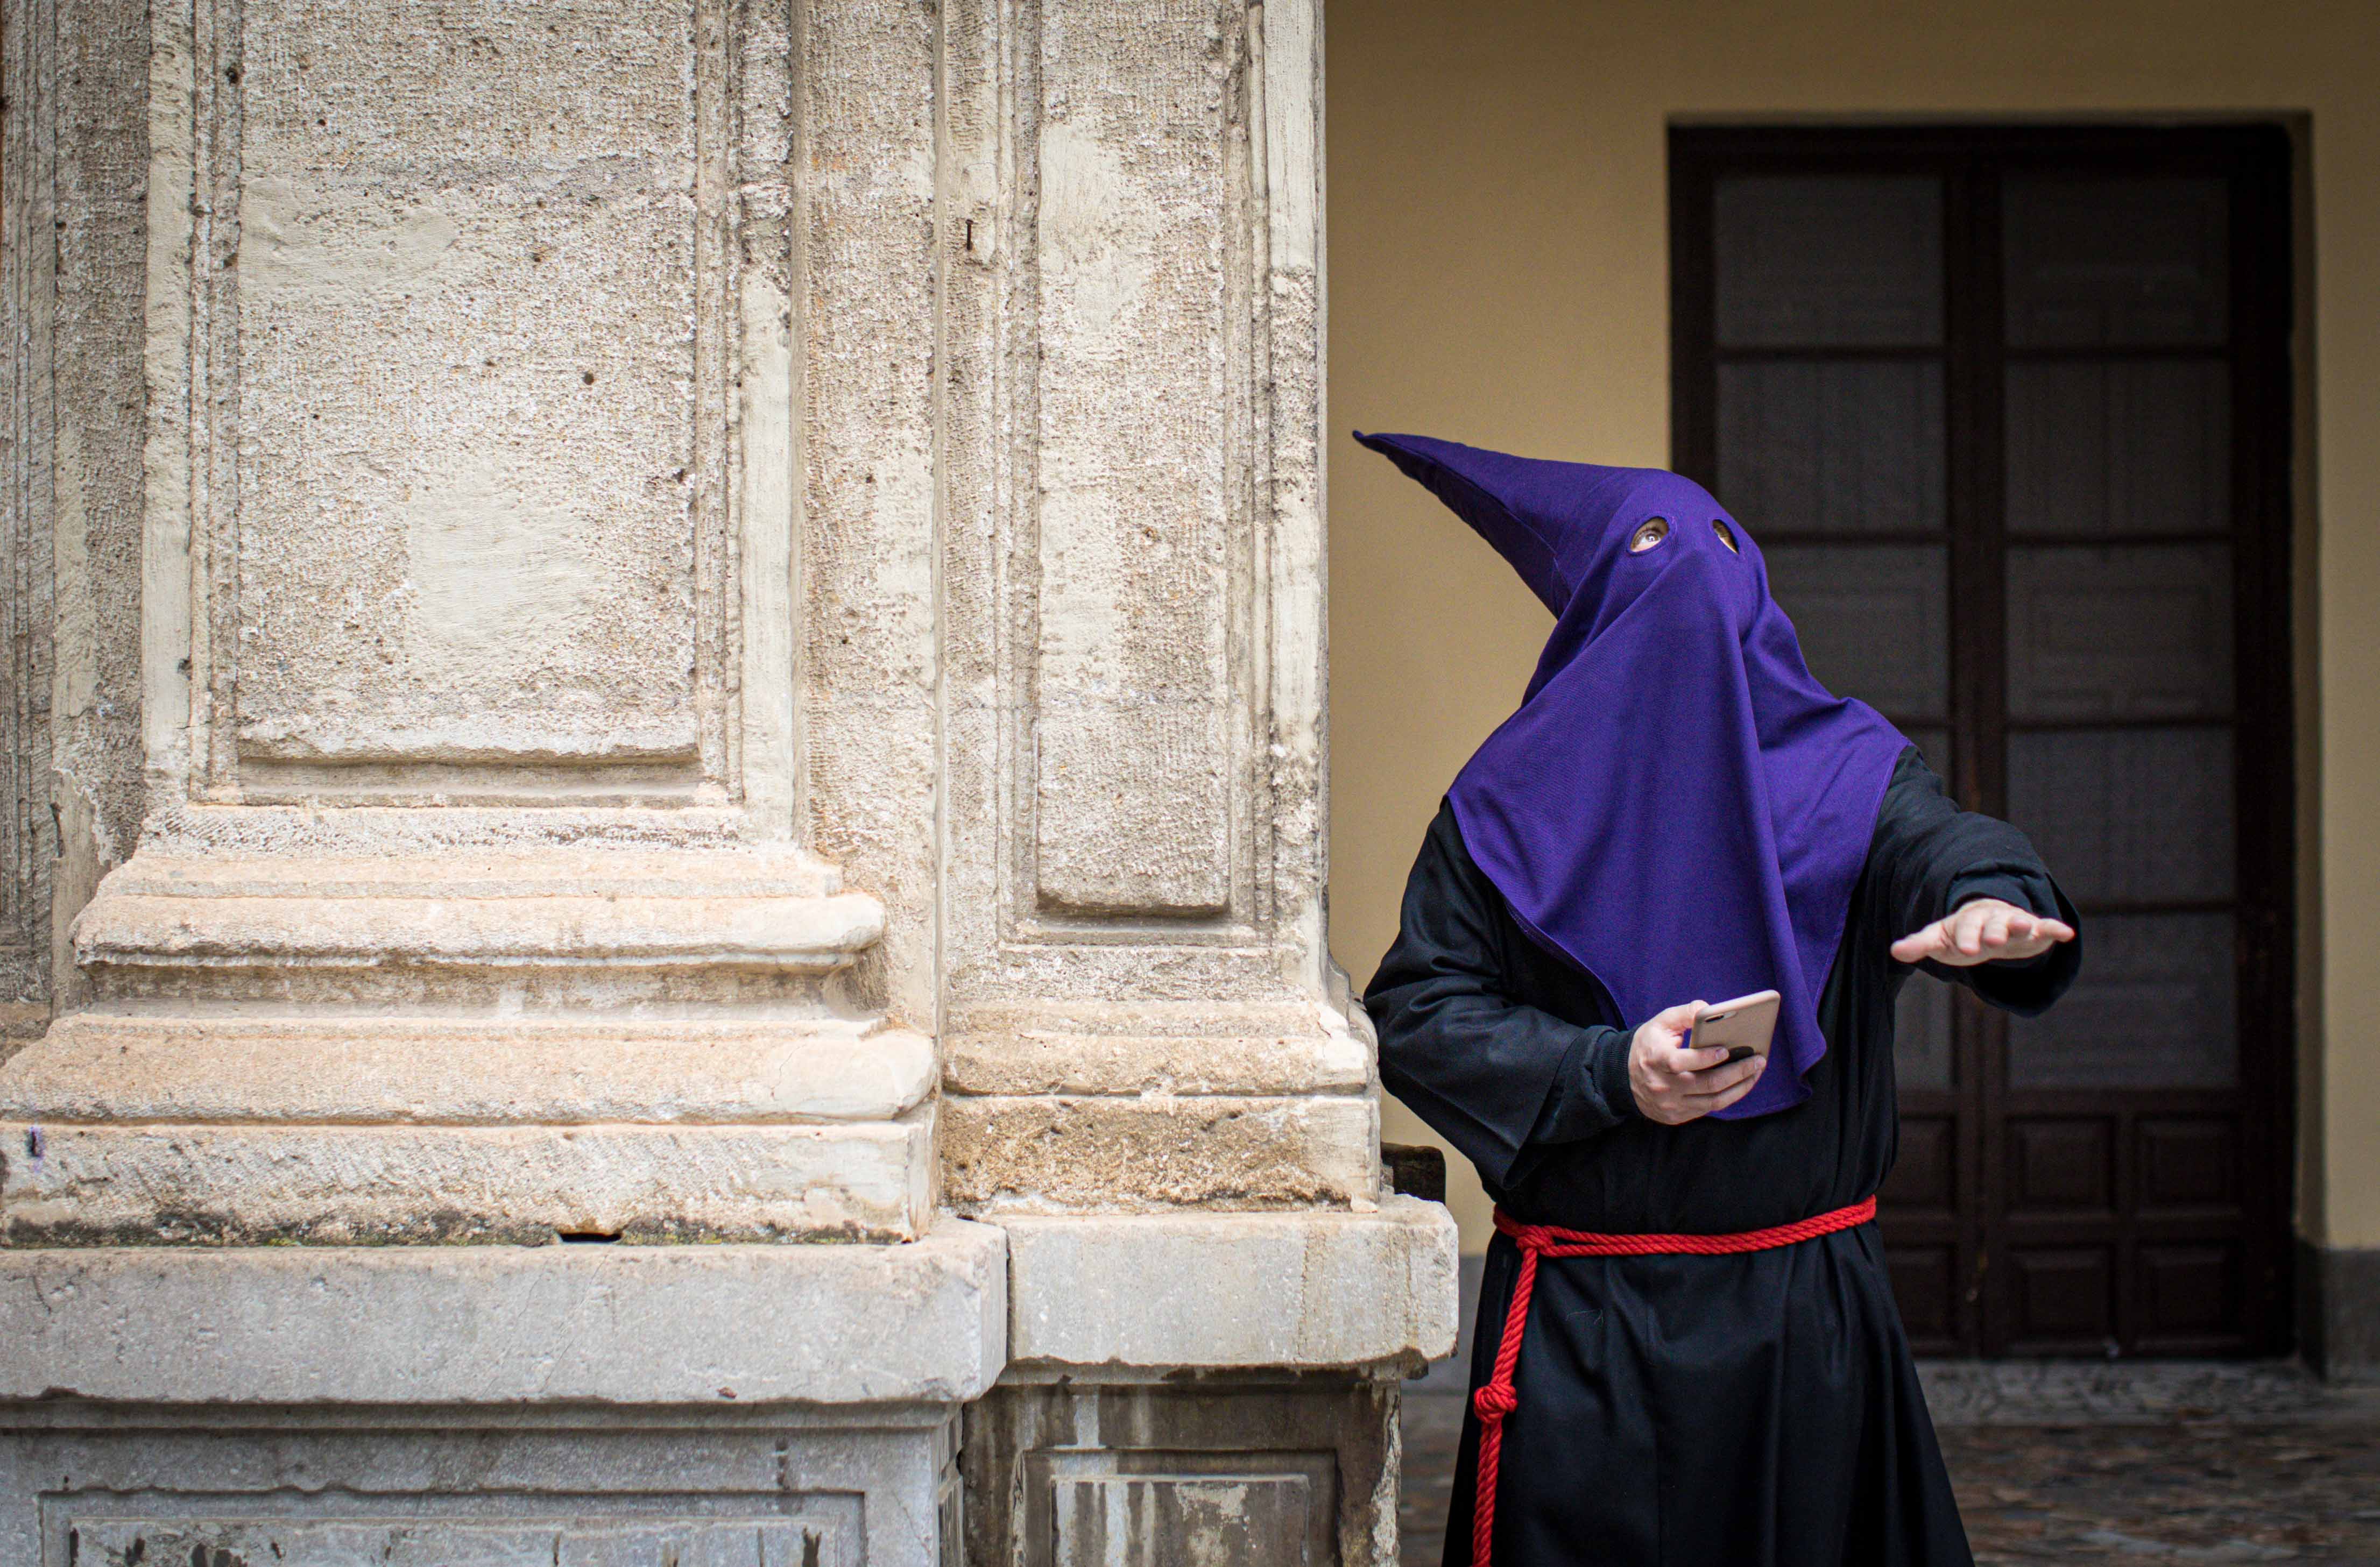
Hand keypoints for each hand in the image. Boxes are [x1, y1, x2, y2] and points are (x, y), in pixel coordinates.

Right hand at [1629, 1000, 1765, 1124]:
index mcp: (1656, 1059)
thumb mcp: (1659, 1024)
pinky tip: (1741, 1084)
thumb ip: (1683, 1014)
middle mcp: (1663, 1086)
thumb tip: (1707, 1009)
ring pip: (1713, 1101)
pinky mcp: (1676, 1116)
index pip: (1681, 1063)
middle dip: (1738, 1072)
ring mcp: (1671, 1104)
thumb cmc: (1647, 1046)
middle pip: (1707, 1084)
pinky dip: (1728, 1096)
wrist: (1622, 1078)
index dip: (1705, 1058)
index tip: (1726, 1050)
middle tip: (1759, 1060)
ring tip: (1756, 1072)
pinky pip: (1708, 1109)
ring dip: (1740, 1087)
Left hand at [1890, 897, 2074, 967]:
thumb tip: (1894, 950)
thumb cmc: (1960, 934)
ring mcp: (2014, 924)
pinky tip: (2066, 933)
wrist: (1985, 925)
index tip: (1963, 949)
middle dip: (1993, 931)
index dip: (1964, 938)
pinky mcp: (2034, 932)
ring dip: (2024, 925)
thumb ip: (1919, 944)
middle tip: (1993, 940)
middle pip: (1993, 924)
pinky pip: (2045, 928)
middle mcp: (1992, 920)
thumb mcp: (1939, 939)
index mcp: (1967, 922)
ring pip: (2019, 922)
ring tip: (2031, 927)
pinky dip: (2055, 928)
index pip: (1965, 929)